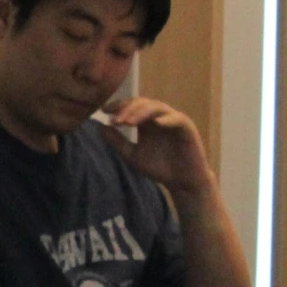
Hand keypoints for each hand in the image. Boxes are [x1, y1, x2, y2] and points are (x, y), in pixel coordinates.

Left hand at [98, 96, 216, 195]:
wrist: (181, 182)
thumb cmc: (158, 168)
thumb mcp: (132, 156)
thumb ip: (117, 142)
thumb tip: (100, 127)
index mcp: (146, 122)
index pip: (131, 106)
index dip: (118, 106)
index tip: (104, 111)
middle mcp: (159, 117)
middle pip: (142, 103)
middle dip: (127, 109)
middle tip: (115, 119)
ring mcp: (173, 120)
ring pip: (157, 108)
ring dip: (142, 113)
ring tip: (129, 122)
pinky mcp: (187, 128)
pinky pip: (177, 119)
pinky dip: (167, 120)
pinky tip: (156, 123)